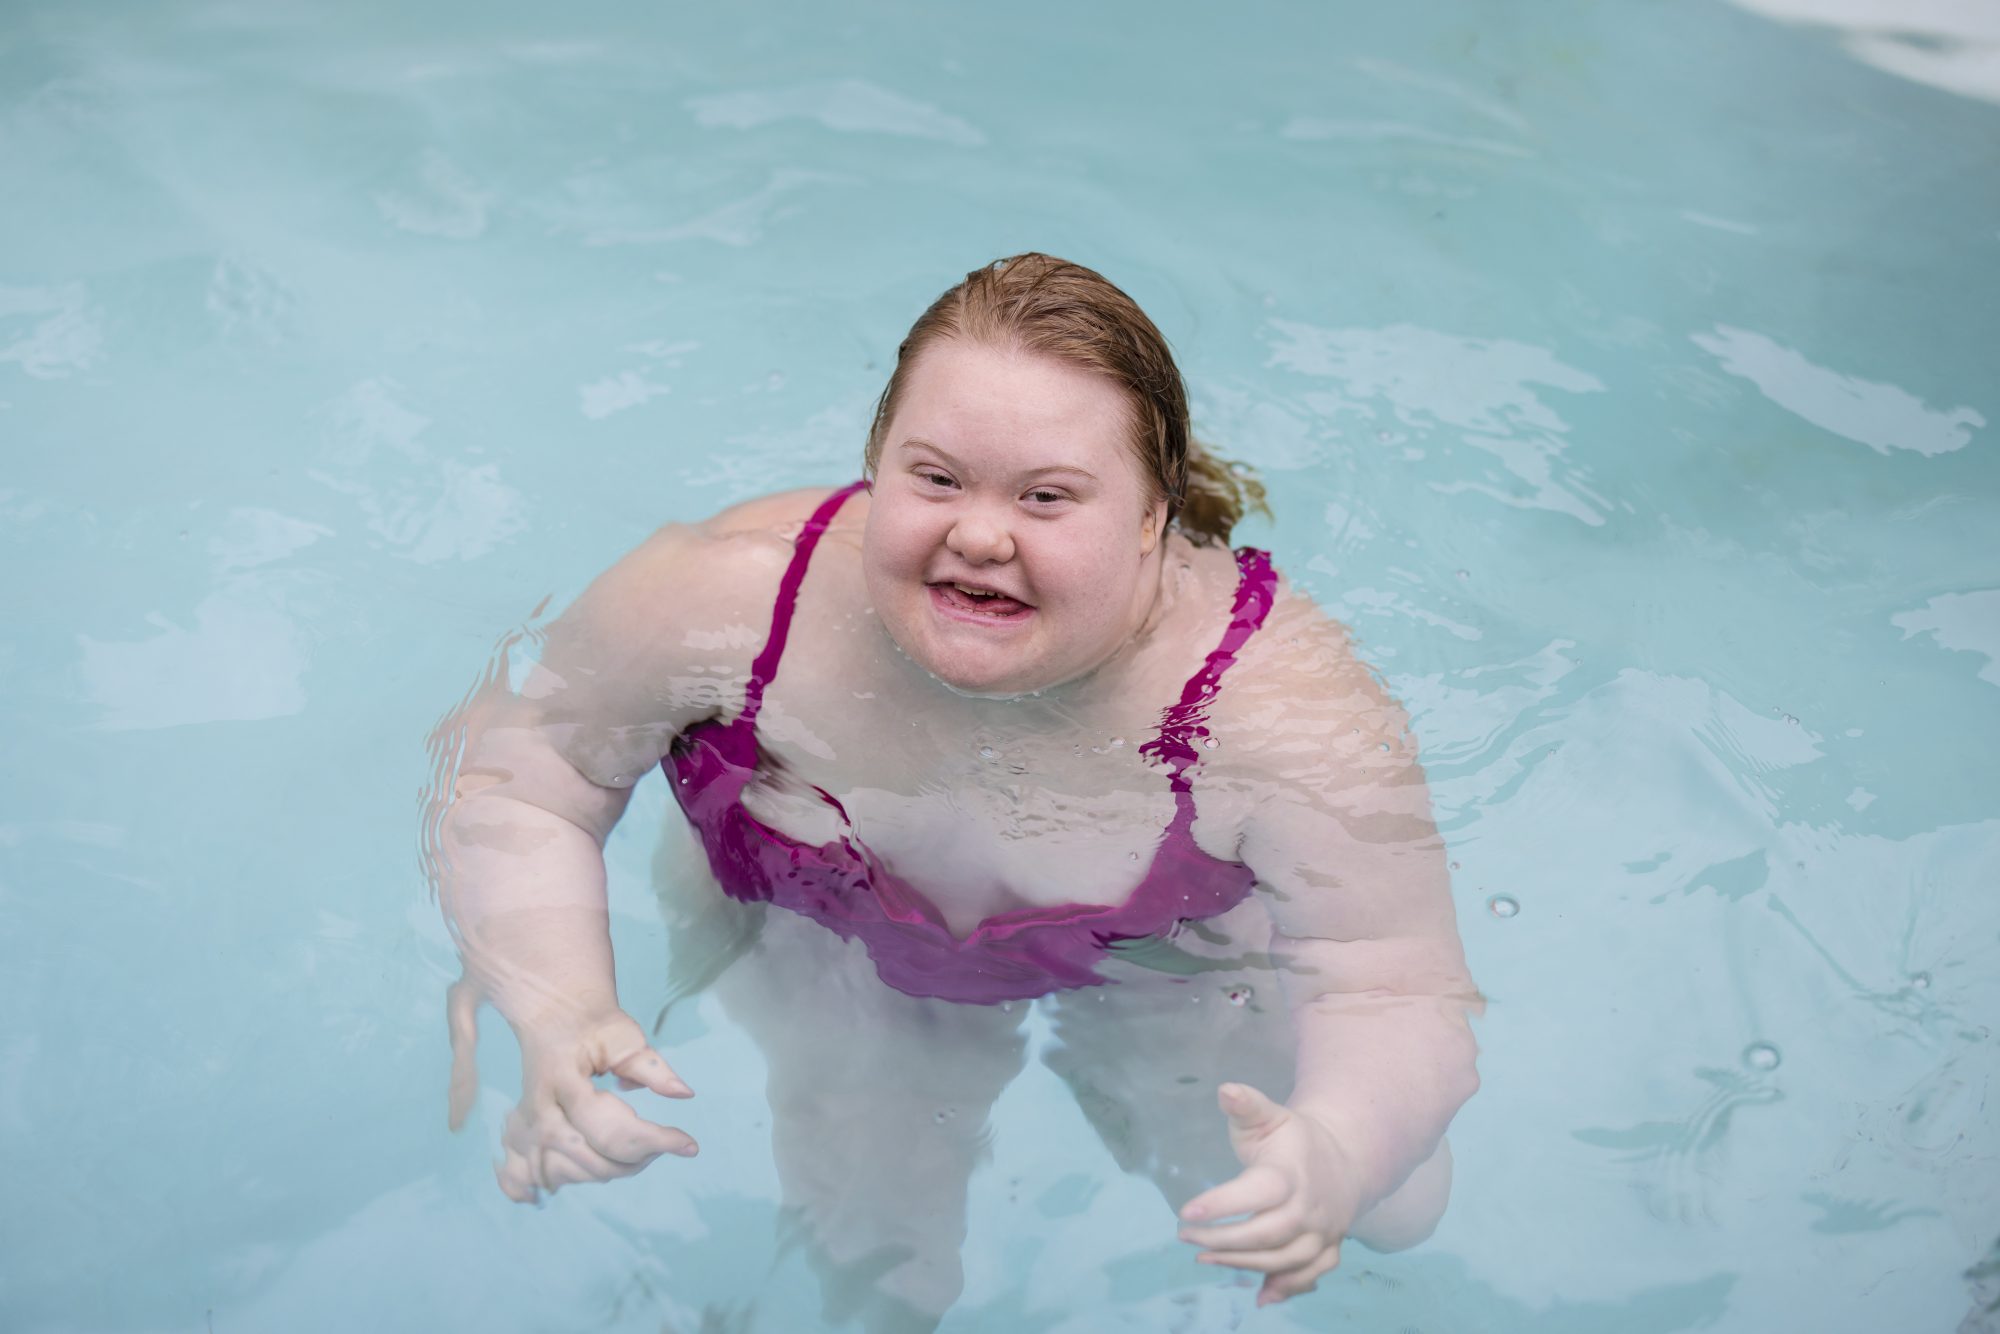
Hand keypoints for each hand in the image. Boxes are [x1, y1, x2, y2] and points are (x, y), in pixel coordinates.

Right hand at [447, 977, 698, 1202]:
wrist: (551, 1012)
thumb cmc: (591, 1022)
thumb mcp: (623, 1035)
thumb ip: (651, 1067)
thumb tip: (684, 1093)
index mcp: (564, 1083)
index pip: (611, 1132)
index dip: (655, 1142)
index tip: (690, 1144)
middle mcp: (541, 1112)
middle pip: (595, 1161)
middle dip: (640, 1157)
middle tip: (668, 1141)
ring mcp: (529, 1128)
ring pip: (576, 1174)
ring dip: (617, 1168)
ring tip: (645, 1148)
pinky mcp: (526, 1136)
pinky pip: (542, 1176)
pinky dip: (571, 1180)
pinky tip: (597, 1172)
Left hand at [1177, 1082, 1364, 1306]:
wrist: (1347, 1157)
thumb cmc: (1294, 1138)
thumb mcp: (1270, 1115)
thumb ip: (1246, 1104)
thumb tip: (1225, 1090)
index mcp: (1291, 1173)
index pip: (1258, 1193)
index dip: (1222, 1204)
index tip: (1185, 1211)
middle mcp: (1309, 1207)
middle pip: (1267, 1235)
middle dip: (1223, 1241)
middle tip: (1186, 1236)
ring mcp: (1321, 1232)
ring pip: (1283, 1261)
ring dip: (1242, 1265)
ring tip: (1203, 1256)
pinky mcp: (1327, 1249)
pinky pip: (1310, 1276)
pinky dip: (1287, 1290)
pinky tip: (1260, 1298)